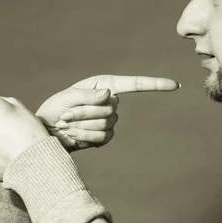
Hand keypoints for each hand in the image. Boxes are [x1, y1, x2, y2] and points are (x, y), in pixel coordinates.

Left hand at [36, 74, 179, 151]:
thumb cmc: (55, 108)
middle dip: (85, 112)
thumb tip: (110, 94)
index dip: (154, 85)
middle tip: (67, 115)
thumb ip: (88, 94)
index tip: (174, 85)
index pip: (134, 84)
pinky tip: (73, 134)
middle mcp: (110, 102)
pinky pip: (102, 138)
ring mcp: (109, 121)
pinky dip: (84, 136)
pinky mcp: (104, 137)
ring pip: (105, 123)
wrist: (47, 131)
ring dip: (82, 124)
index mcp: (103, 85)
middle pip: (110, 108)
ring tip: (67, 123)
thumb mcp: (68, 97)